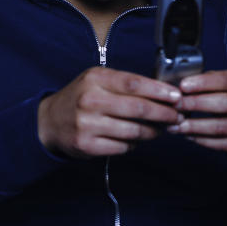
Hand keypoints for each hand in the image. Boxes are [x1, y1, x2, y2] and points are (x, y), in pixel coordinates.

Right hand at [38, 67, 182, 157]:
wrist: (49, 121)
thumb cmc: (81, 98)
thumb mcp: (97, 81)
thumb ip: (125, 84)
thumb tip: (162, 93)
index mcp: (95, 79)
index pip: (134, 84)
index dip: (159, 91)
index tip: (177, 96)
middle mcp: (90, 100)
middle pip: (138, 108)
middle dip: (163, 113)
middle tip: (177, 116)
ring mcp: (87, 124)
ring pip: (133, 130)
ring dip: (152, 131)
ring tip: (161, 129)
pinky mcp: (87, 145)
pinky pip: (122, 146)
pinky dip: (135, 143)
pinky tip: (138, 139)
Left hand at [169, 70, 226, 153]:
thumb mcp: (226, 86)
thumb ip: (207, 83)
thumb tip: (180, 87)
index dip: (204, 83)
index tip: (183, 86)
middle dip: (197, 104)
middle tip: (177, 105)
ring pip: (224, 126)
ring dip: (196, 126)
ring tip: (177, 125)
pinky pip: (225, 144)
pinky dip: (204, 140)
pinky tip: (190, 136)